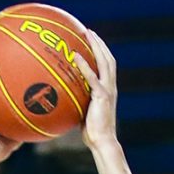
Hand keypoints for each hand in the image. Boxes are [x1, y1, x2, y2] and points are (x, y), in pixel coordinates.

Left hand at [72, 26, 118, 150]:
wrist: (102, 142)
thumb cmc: (92, 133)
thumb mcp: (83, 114)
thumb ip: (77, 102)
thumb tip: (62, 99)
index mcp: (108, 90)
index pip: (106, 66)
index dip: (101, 52)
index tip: (91, 41)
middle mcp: (110, 87)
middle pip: (108, 58)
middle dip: (99, 43)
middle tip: (88, 32)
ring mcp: (108, 90)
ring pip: (105, 62)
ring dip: (97, 46)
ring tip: (87, 35)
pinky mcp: (102, 96)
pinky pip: (92, 77)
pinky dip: (85, 65)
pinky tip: (76, 56)